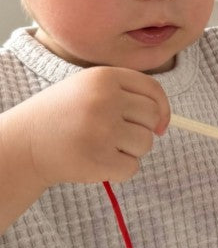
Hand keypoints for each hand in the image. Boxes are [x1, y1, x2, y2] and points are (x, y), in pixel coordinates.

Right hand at [20, 66, 169, 186]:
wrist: (23, 144)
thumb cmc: (62, 117)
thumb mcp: (88, 89)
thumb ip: (126, 95)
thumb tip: (163, 123)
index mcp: (104, 77)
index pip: (153, 89)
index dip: (162, 109)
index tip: (158, 124)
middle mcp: (105, 99)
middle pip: (152, 117)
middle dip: (140, 130)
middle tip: (112, 135)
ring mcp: (102, 129)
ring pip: (146, 144)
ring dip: (129, 151)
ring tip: (101, 146)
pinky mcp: (100, 158)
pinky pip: (132, 168)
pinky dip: (119, 170)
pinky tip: (96, 161)